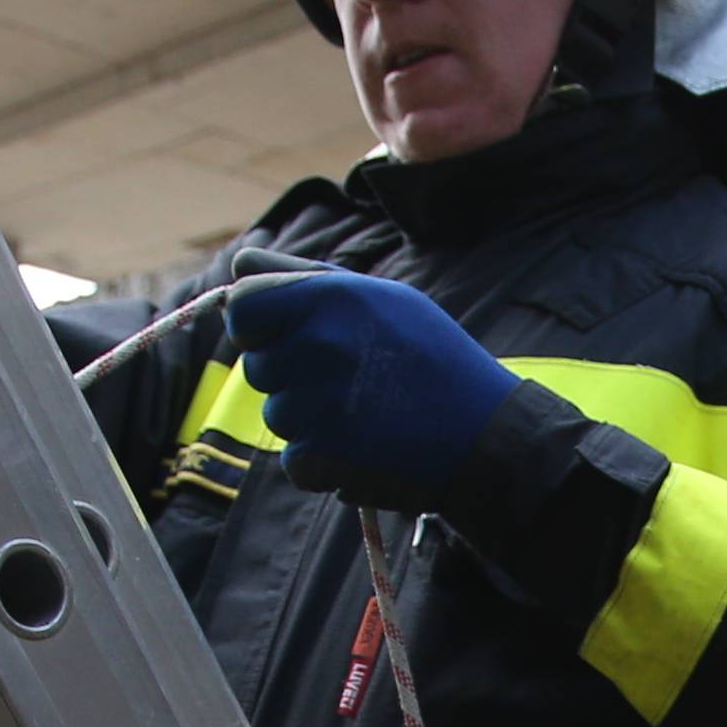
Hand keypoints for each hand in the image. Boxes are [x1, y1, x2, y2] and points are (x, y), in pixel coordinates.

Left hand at [224, 262, 515, 507]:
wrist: (485, 435)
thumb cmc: (432, 359)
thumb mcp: (380, 299)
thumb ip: (304, 278)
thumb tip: (240, 262)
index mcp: (330, 298)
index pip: (242, 305)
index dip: (256, 324)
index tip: (283, 336)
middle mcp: (318, 344)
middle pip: (257, 367)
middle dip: (290, 376)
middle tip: (349, 381)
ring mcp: (318, 403)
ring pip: (276, 416)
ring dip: (309, 421)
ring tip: (365, 415)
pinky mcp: (322, 456)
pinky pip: (294, 461)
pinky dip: (322, 463)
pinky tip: (365, 449)